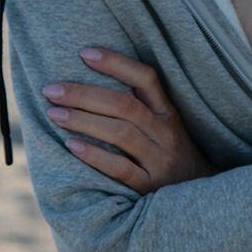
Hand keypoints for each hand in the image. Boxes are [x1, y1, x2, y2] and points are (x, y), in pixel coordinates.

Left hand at [42, 47, 219, 194]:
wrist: (200, 198)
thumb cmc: (171, 155)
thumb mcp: (166, 127)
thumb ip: (142, 107)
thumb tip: (93, 84)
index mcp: (168, 113)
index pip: (146, 78)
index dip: (116, 63)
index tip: (84, 53)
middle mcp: (165, 132)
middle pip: (124, 106)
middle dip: (85, 94)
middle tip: (52, 90)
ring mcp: (159, 160)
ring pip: (121, 133)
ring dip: (84, 121)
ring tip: (54, 114)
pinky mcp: (150, 186)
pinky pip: (120, 168)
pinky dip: (95, 156)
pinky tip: (71, 146)